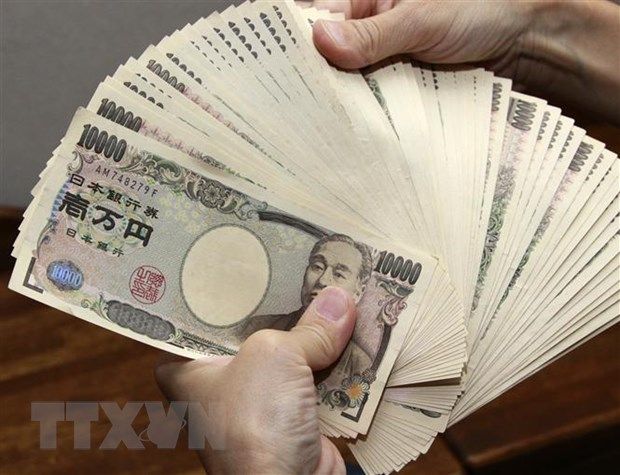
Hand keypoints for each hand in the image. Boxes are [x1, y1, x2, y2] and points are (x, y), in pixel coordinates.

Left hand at [155, 286, 355, 473]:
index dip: (224, 290)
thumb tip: (342, 301)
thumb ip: (309, 327)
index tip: (247, 261)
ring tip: (331, 290)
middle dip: (279, 307)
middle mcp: (217, 386)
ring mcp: (256, 404)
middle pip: (250, 333)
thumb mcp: (276, 355)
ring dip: (311, 333)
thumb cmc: (255, 421)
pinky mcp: (290, 418)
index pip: (197, 318)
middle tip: (299, 268)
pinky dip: (329, 361)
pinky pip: (310, 380)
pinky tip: (348, 330)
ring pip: (285, 356)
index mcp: (187, 369)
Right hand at [311, 0, 619, 123]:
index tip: (276, 74)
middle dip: (316, 84)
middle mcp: (370, 30)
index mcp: (366, 0)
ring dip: (341, 104)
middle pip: (330, 59)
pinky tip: (353, 132)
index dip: (296, 47)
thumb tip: (321, 42)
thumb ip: (373, 33)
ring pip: (351, 84)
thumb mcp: (421, 18)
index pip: (317, 21)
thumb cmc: (479, 7)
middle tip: (294, 113)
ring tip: (317, 130)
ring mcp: (385, 61)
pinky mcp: (402, 86)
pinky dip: (367, 115)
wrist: (526, 36)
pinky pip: (377, 101)